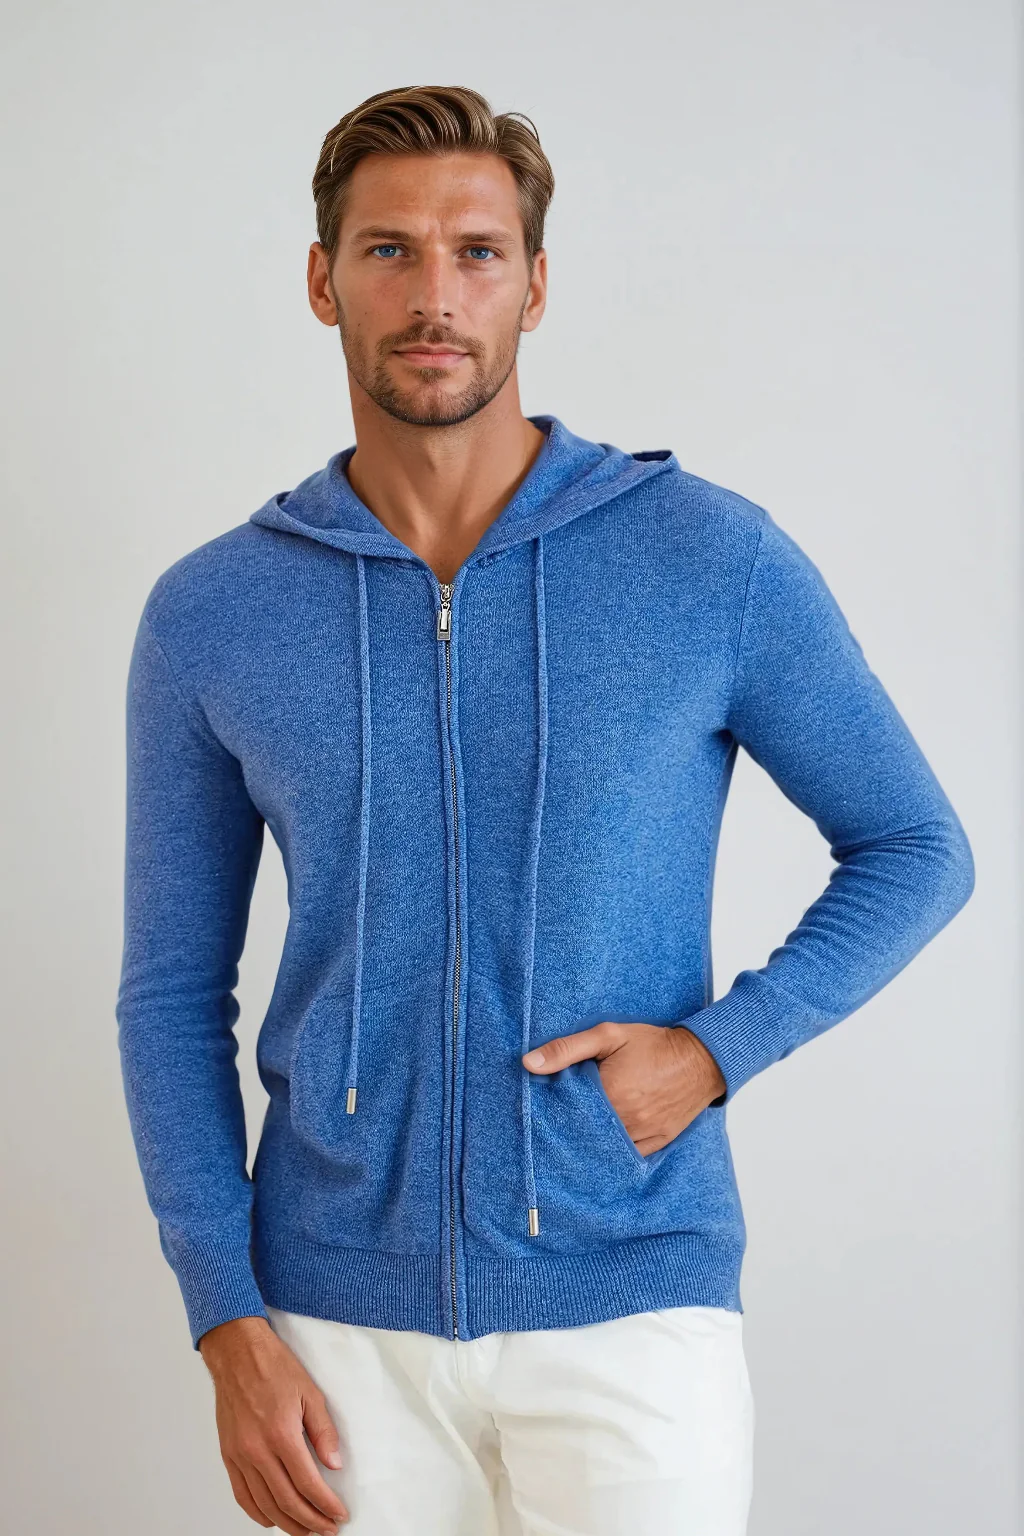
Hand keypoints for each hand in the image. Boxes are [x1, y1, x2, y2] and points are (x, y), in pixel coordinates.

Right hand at [198, 1316, 348, 1533]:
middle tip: (327, 1528)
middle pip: (287, 1501)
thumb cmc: (273, 1367)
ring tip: (305, 1529)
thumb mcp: (310, 1393)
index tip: (339, 1515)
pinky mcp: (228, 1455)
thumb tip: (334, 1464)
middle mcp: (257, 1450)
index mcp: (281, 1434)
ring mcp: (240, 1455)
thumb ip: (323, 1431)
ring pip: (264, 1504)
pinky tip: (271, 1518)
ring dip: (287, 1523)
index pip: (308, 1483)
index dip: (326, 1505)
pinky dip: (257, 1513)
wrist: (237, 1353)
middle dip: (311, 1521)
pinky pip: (241, 1494)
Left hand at [522, 1021, 725, 1154]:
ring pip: (605, 1145)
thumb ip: (567, 1048)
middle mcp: (625, 1118)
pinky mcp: (657, 1141)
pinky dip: (614, 1148)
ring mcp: (642, 1133)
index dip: (555, 1108)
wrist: (701, 1058)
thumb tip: (528, 1063)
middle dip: (572, 1125)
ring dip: (591, 1138)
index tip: (547, 1105)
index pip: (567, 1110)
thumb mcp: (609, 1035)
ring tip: (580, 1129)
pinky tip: (604, 1140)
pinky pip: (628, 1153)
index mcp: (610, 1093)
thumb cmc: (652, 1043)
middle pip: (584, 1130)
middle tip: (561, 1118)